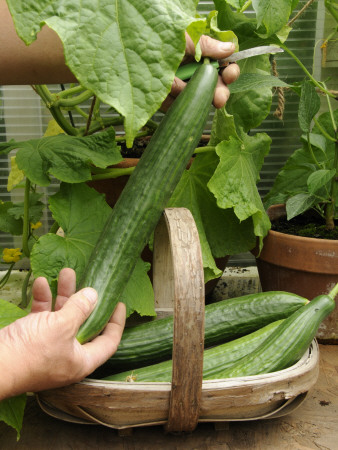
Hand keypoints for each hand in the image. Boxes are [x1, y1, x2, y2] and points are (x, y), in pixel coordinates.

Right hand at [0, 268, 125, 399]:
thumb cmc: (30, 352)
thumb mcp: (62, 327)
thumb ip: (80, 309)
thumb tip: (94, 295)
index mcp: (81, 360)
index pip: (109, 342)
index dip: (116, 322)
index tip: (118, 303)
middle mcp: (67, 354)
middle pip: (84, 324)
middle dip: (86, 299)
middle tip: (90, 280)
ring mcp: (48, 346)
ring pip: (62, 316)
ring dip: (64, 294)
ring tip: (66, 272)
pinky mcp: (31, 338)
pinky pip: (42, 316)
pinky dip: (43, 299)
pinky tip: (41, 283)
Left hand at [163, 33, 239, 110]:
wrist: (131, 49)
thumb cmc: (157, 36)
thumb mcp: (185, 37)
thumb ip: (207, 45)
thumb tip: (230, 48)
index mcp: (200, 57)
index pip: (222, 68)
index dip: (229, 72)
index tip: (230, 74)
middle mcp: (192, 74)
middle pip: (213, 89)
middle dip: (219, 93)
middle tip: (219, 99)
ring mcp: (179, 89)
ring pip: (196, 101)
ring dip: (189, 92)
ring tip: (175, 80)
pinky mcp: (165, 102)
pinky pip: (176, 108)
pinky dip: (173, 100)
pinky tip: (168, 88)